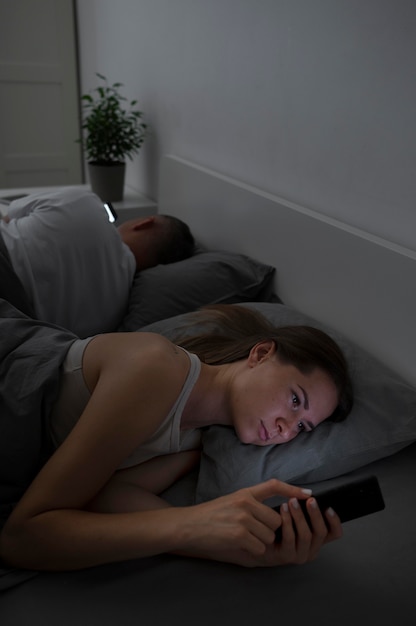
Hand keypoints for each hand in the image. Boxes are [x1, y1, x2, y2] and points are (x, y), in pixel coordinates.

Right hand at [175, 478, 325, 565]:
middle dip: (269, 530)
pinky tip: (237, 544)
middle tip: (252, 532)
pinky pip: (259, 547)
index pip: (273, 485)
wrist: (188, 526)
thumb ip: (252, 504)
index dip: (292, 489)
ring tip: (241, 537)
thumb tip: (276, 515)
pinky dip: (251, 550)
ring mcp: (243, 518)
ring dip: (260, 541)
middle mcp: (246, 502)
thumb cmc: (210, 516)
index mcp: (245, 493)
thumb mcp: (232, 501)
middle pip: (276, 520)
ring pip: (269, 535)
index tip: (308, 494)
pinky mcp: (239, 534)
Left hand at [268, 496, 342, 565]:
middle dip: (315, 514)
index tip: (328, 508)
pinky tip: (283, 509)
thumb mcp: (295, 515)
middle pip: (320, 532)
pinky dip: (287, 521)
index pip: (334, 533)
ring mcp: (300, 555)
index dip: (335, 521)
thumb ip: (305, 509)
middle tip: (310, 500)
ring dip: (300, 516)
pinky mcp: (286, 556)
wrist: (258, 539)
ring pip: (306, 535)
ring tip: (292, 501)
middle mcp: (312, 549)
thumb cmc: (278, 525)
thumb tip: (310, 494)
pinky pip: (290, 538)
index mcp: (317, 539)